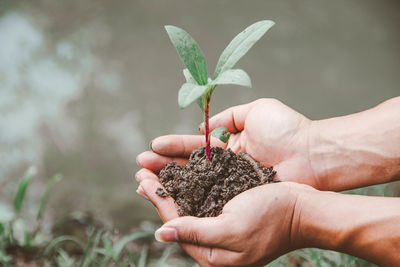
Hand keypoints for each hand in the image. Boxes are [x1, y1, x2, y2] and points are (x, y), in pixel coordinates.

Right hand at [137, 98, 317, 187]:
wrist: (313, 154)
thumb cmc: (287, 129)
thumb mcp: (256, 111)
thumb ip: (228, 117)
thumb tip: (203, 127)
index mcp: (229, 146)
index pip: (194, 147)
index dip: (172, 148)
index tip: (152, 147)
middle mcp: (227, 167)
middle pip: (189, 167)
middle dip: (164, 166)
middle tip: (140, 167)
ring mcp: (232, 184)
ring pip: (195, 185)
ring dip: (171, 182)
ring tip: (145, 180)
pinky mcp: (240, 198)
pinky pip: (211, 199)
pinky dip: (191, 199)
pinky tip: (172, 197)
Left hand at [137, 173, 309, 266]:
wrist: (303, 209)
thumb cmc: (272, 219)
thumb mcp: (233, 229)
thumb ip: (196, 233)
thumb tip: (161, 234)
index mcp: (212, 254)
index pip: (175, 224)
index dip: (158, 200)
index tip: (141, 180)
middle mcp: (214, 243)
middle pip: (178, 214)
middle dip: (159, 191)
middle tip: (141, 172)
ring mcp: (221, 227)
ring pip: (188, 204)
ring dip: (171, 185)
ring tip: (153, 170)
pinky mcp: (229, 213)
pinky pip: (202, 198)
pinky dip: (189, 185)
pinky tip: (180, 174)